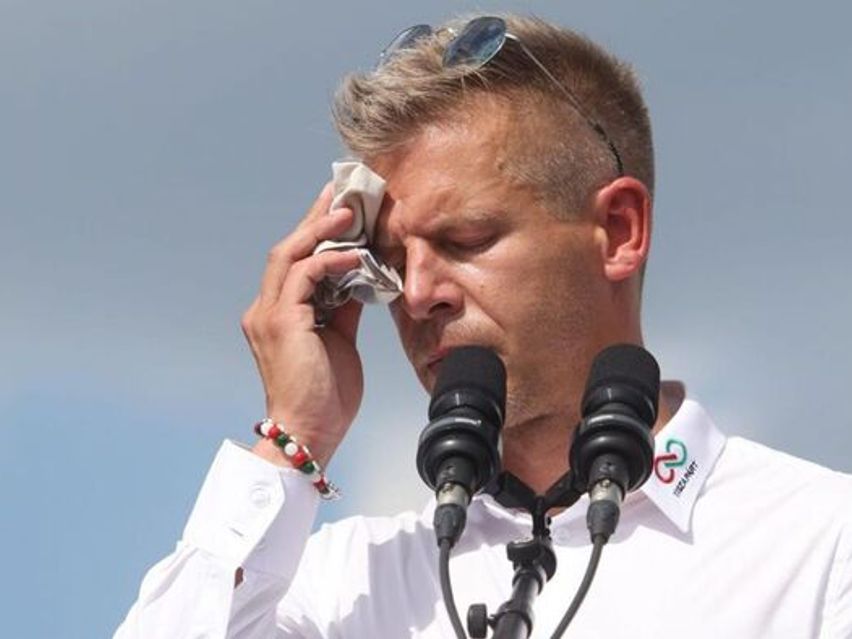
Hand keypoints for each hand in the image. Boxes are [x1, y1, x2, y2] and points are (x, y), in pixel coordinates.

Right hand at [241, 183, 364, 466]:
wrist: (311, 434)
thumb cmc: (325, 393)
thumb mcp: (339, 339)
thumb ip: (343, 304)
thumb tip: (360, 275)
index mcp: (277, 313)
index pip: (296, 260)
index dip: (317, 231)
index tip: (341, 206)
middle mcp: (265, 308)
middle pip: (289, 248)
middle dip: (317, 217)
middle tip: (343, 190)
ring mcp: (269, 314)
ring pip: (290, 254)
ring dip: (322, 230)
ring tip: (350, 210)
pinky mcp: (282, 322)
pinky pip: (305, 276)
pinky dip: (331, 261)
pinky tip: (356, 256)